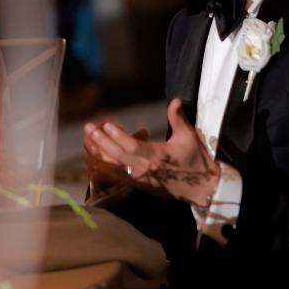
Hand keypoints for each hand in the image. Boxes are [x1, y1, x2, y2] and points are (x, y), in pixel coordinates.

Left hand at [83, 99, 219, 207]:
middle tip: (89, 128)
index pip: (134, 147)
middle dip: (103, 142)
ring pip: (116, 165)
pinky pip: (118, 172)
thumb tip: (175, 100)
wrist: (201, 188)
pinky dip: (105, 162)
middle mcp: (146, 169)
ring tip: (87, 138)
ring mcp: (141, 178)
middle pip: (119, 155)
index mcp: (158, 157)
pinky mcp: (139, 183)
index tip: (107, 125)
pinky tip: (95, 152)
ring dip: (100, 152)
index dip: (119, 136)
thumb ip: (178, 119)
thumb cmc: (196, 160)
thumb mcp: (189, 137)